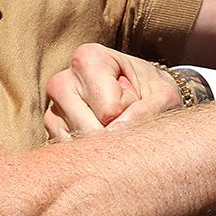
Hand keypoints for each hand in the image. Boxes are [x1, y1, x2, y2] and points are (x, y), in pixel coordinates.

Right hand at [43, 44, 181, 140]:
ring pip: (79, 145)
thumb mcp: (164, 96)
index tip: (136, 98)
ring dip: (104, 144)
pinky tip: (102, 135)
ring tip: (114, 123)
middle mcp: (62, 81)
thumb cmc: (153, 91)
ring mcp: (52, 108)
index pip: (110, 109)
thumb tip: (116, 131)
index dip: (130, 113)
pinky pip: (71, 156)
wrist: (143, 97)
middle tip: (126, 114)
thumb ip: (147, 111)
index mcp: (89, 59)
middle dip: (116, 132)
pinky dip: (92, 153)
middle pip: (89, 129)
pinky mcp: (51, 132)